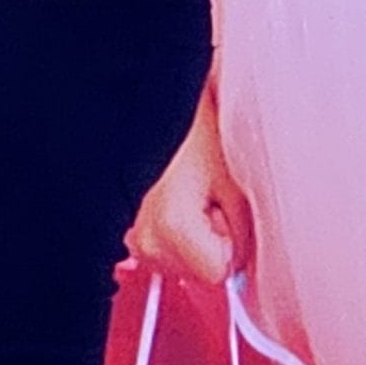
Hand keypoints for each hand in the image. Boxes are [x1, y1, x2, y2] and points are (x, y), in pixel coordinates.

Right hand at [127, 81, 250, 284]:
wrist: (149, 91)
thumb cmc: (187, 123)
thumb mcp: (234, 178)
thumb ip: (245, 232)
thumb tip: (247, 260)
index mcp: (171, 231)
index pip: (218, 273)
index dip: (231, 243)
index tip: (225, 211)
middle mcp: (142, 238)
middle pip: (192, 270)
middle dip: (209, 240)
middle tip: (205, 192)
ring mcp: (126, 232)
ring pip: (172, 257)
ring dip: (187, 234)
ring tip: (185, 186)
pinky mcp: (118, 222)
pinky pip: (155, 242)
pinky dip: (167, 226)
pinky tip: (169, 192)